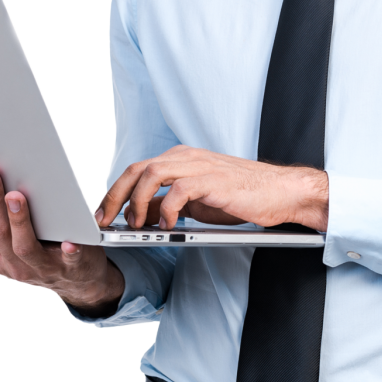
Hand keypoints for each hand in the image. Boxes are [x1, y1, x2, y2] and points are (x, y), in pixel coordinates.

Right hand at [0, 168, 124, 317]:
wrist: (76, 281)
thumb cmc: (36, 255)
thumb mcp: (0, 252)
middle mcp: (14, 265)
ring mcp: (42, 268)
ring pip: (24, 247)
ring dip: (18, 221)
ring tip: (15, 197)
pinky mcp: (71, 268)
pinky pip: (68, 262)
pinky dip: (68, 253)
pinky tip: (69, 243)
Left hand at [94, 145, 328, 232]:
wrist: (280, 192)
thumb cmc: (241, 196)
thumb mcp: (196, 202)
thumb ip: (168, 204)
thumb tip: (140, 216)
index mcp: (180, 159)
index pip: (137, 170)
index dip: (114, 192)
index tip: (102, 214)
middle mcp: (186, 157)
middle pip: (137, 168)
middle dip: (115, 195)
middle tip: (106, 221)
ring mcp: (199, 165)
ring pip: (151, 173)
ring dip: (137, 201)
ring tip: (135, 224)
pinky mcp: (212, 179)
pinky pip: (178, 189)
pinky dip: (166, 208)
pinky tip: (168, 225)